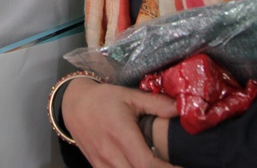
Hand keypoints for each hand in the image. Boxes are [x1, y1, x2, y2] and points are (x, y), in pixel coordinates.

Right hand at [62, 78, 179, 167]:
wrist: (74, 105)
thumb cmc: (104, 99)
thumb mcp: (130, 96)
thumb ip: (156, 103)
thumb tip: (182, 108)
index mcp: (121, 135)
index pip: (147, 164)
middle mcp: (111, 155)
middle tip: (177, 166)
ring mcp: (103, 165)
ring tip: (161, 166)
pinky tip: (144, 166)